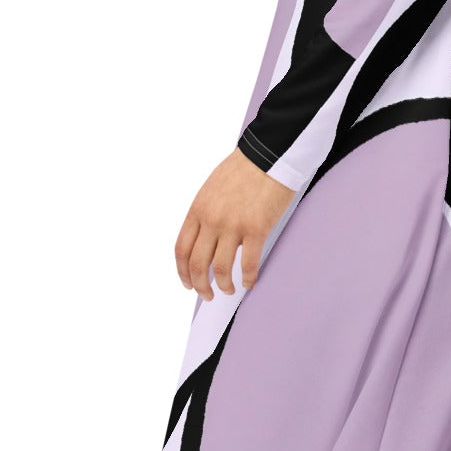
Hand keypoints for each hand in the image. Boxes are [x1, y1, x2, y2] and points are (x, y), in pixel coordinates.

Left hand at [174, 149, 293, 298]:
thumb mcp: (212, 189)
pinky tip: (248, 282)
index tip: (188, 283)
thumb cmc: (244, 169)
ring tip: (229, 290)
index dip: (182, 272)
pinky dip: (247, 278)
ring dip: (223, 286)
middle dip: (200, 285)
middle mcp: (211, 220)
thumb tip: (206, 239)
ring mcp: (233, 225)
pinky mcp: (256, 228)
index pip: (182, 249)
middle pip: (197, 264)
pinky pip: (248, 263)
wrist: (269, 155)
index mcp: (198, 209)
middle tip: (207, 295)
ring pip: (220, 269)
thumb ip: (206, 214)